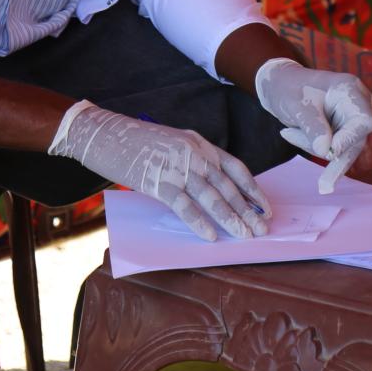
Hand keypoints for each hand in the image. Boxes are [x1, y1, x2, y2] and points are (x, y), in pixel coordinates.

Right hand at [47, 102, 269, 240]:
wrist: (106, 135)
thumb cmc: (138, 143)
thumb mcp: (175, 143)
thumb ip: (195, 160)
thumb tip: (214, 188)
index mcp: (200, 143)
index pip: (236, 168)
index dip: (253, 189)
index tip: (266, 207)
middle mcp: (194, 153)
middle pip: (227, 186)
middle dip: (247, 210)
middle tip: (262, 229)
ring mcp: (177, 167)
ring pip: (211, 197)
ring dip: (231, 218)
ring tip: (244, 235)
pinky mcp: (158, 181)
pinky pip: (184, 205)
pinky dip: (199, 221)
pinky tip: (211, 235)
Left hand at [253, 58, 371, 192]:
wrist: (279, 84)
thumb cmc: (288, 89)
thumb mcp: (297, 108)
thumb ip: (313, 128)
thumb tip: (327, 152)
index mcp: (349, 90)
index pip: (363, 122)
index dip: (349, 140)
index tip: (328, 152)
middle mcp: (356, 103)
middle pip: (356, 138)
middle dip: (330, 153)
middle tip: (322, 185)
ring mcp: (351, 116)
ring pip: (344, 147)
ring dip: (317, 148)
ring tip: (289, 132)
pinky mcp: (343, 128)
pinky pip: (334, 148)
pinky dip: (314, 146)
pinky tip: (291, 133)